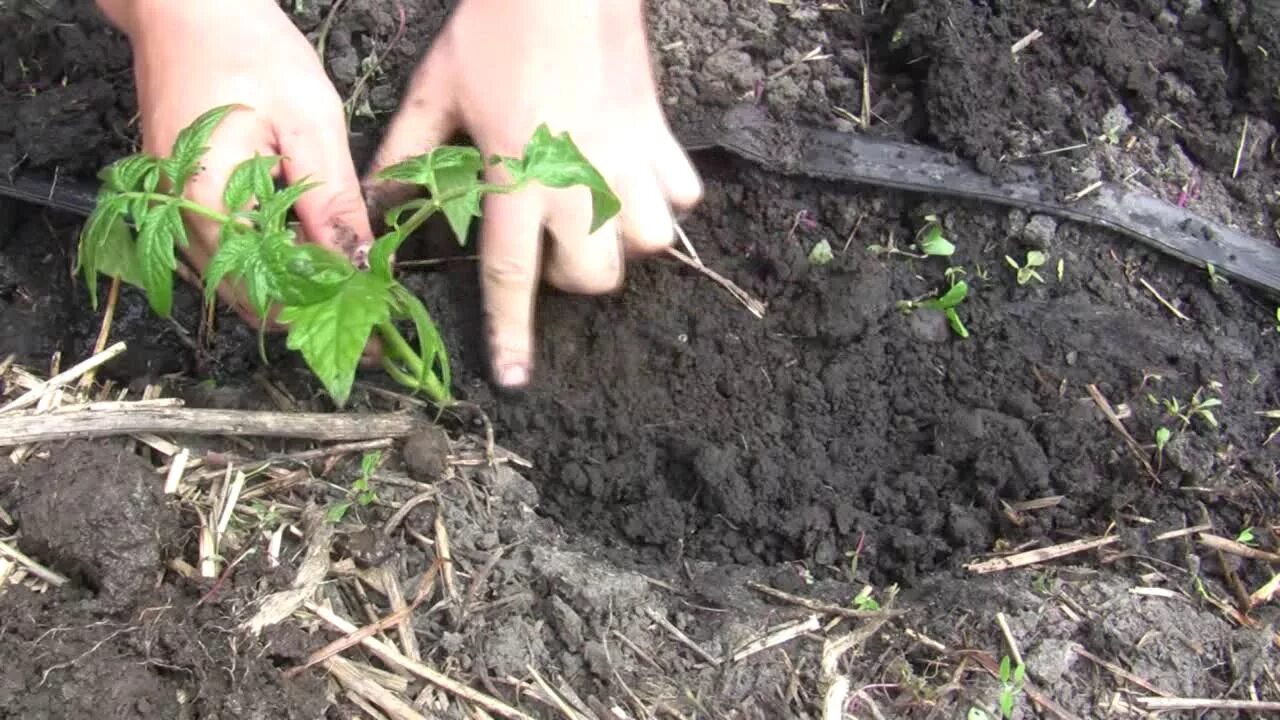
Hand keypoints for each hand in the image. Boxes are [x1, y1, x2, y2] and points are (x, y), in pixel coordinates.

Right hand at [99, 0, 372, 325]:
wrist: (185, 6)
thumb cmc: (246, 49)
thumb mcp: (309, 123)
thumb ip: (333, 203)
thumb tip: (360, 268)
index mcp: (209, 206)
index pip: (271, 293)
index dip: (327, 316)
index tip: (375, 334)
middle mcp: (182, 221)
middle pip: (250, 298)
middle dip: (312, 313)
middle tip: (369, 324)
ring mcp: (176, 212)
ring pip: (238, 281)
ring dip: (292, 292)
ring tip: (349, 297)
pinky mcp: (184, 199)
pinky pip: (228, 252)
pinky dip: (270, 263)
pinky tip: (311, 258)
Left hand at [367, 0, 702, 388]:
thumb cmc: (495, 30)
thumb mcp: (438, 89)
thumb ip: (410, 153)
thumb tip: (381, 200)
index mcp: (517, 176)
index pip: (512, 274)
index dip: (511, 332)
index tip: (514, 379)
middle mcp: (579, 181)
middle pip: (594, 277)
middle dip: (572, 279)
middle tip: (549, 240)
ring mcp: (629, 160)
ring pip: (650, 244)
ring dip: (623, 242)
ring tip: (598, 212)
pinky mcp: (660, 135)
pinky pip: (683, 196)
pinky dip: (664, 199)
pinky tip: (634, 177)